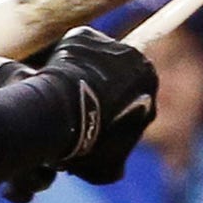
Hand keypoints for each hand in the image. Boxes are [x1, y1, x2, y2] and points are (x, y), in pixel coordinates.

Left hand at [40, 27, 157, 184]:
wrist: (67, 114)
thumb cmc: (90, 141)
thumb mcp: (109, 166)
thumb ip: (116, 160)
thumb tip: (115, 168)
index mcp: (149, 82)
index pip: (132, 94)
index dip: (111, 110)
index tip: (93, 120)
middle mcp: (135, 57)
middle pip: (114, 73)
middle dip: (97, 88)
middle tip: (75, 108)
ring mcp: (109, 43)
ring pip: (92, 60)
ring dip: (80, 74)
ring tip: (61, 96)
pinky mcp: (83, 35)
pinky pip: (72, 48)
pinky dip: (61, 61)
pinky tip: (52, 79)